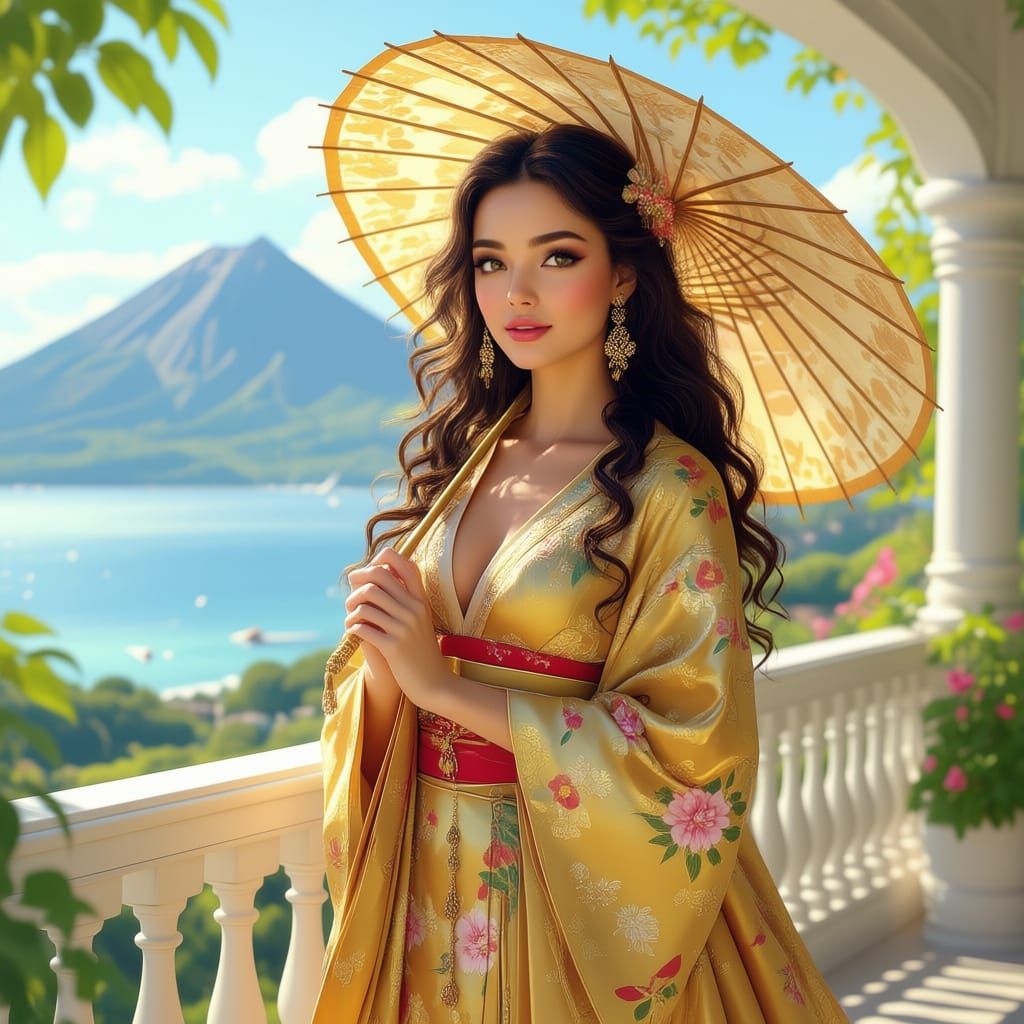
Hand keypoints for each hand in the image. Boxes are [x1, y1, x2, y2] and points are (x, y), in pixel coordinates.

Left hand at [343, 545, 447, 705]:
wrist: (433, 683)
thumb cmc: (420, 649)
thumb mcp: (420, 619)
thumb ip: (403, 599)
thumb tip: (376, 575)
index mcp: (421, 599)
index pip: (404, 563)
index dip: (382, 559)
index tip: (368, 573)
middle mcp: (414, 609)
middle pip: (378, 576)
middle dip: (357, 584)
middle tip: (352, 599)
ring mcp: (404, 627)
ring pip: (366, 602)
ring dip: (351, 610)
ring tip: (351, 619)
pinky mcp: (393, 647)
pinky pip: (363, 628)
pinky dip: (352, 628)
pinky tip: (354, 632)